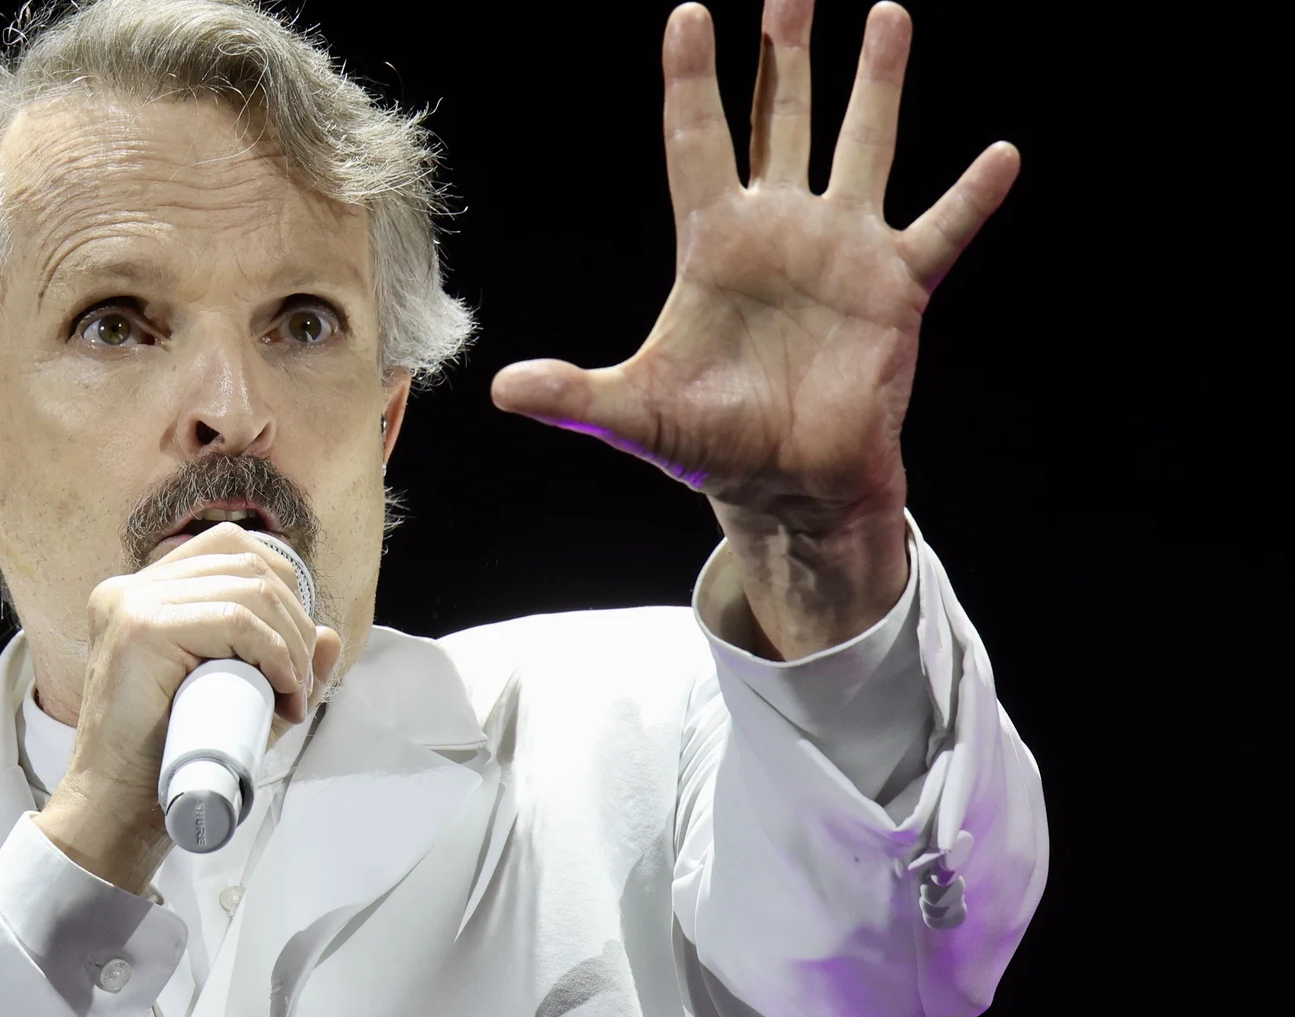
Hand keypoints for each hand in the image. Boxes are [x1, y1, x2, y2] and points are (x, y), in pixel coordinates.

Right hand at [33, 523, 343, 891]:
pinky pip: (234, 619)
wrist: (119, 807)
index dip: (280, 584)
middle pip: (247, 563)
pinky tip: (282, 687)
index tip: (294, 647)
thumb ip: (284, 666)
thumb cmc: (172, 757)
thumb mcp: (241, 701)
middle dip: (294, 620)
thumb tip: (330, 634)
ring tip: (292, 692)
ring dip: (291, 642)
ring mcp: (131, 603)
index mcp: (142, 592)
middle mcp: (130, 587)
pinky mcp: (140, 628)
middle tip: (300, 684)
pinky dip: (275, 653)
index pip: (229, 546)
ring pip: (249, 589)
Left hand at [491, 0, 1017, 518]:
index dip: (692, 80)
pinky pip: (940, 230)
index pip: (698, 141)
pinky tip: (1001, 154)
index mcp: (714, 245)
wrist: (788, 485)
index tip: (689, 12)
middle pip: (782, 119)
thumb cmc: (710, 446)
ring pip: (862, 146)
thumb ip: (573, 395)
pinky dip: (971, 196)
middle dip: (785, 51)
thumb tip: (500, 389)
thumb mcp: (634, 414)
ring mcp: (842, 251)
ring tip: (886, 13)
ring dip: (876, 83)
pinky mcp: (894, 287)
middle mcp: (780, 231)